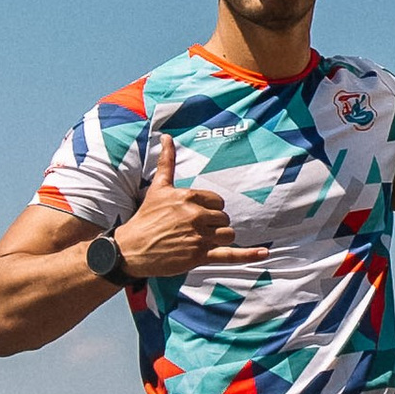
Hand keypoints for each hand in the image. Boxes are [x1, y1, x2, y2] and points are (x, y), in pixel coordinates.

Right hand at [116, 134, 259, 279]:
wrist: (130, 249)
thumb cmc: (145, 217)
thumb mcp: (158, 187)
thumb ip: (167, 161)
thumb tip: (166, 136)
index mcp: (188, 197)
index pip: (218, 202)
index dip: (210, 210)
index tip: (196, 216)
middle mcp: (194, 215)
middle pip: (224, 218)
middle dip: (214, 225)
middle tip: (194, 231)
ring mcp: (197, 237)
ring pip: (227, 234)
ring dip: (219, 239)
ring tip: (201, 242)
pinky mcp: (198, 256)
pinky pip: (229, 254)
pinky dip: (248, 254)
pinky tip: (264, 253)